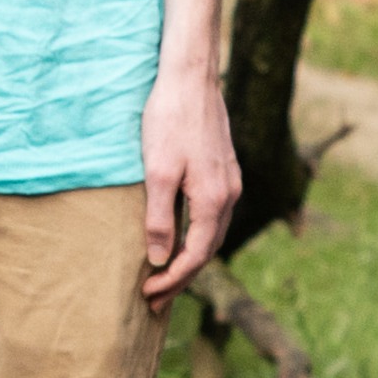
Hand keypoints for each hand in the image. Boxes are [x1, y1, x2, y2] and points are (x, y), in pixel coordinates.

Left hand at [140, 58, 235, 304]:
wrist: (191, 77)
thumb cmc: (170, 120)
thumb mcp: (157, 172)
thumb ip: (159, 219)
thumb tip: (159, 258)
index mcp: (214, 200)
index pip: (195, 256)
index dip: (172, 280)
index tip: (148, 295)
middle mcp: (229, 196)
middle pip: (208, 251)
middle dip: (181, 277)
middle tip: (154, 300)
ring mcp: (230, 182)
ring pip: (212, 235)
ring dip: (190, 258)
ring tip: (165, 276)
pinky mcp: (223, 170)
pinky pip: (213, 217)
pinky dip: (197, 236)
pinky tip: (181, 238)